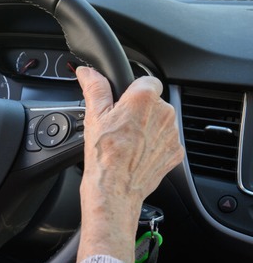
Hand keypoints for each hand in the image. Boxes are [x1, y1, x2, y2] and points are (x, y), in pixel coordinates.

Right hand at [75, 67, 184, 262]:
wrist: (114, 190)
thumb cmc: (103, 155)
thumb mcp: (94, 116)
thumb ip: (94, 88)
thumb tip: (88, 72)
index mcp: (144, 98)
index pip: (147, 81)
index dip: (133, 91)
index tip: (122, 103)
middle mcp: (164, 113)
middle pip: (153, 102)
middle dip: (139, 111)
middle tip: (119, 127)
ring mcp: (172, 134)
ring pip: (160, 122)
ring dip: (147, 128)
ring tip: (127, 143)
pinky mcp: (175, 152)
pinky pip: (165, 142)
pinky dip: (153, 146)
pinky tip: (136, 154)